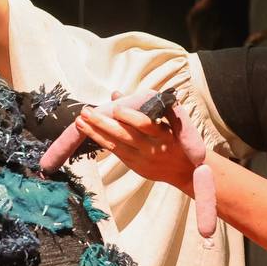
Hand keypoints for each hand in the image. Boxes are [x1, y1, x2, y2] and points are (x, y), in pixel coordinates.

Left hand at [74, 95, 195, 194]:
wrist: (186, 171)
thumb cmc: (177, 140)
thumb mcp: (170, 122)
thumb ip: (146, 107)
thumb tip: (117, 94)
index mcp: (164, 134)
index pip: (145, 124)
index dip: (129, 116)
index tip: (115, 107)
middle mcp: (152, 148)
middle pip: (124, 135)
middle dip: (102, 123)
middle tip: (86, 112)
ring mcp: (142, 159)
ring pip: (115, 145)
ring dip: (96, 133)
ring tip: (80, 122)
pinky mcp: (135, 166)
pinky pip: (116, 153)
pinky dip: (102, 142)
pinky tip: (90, 133)